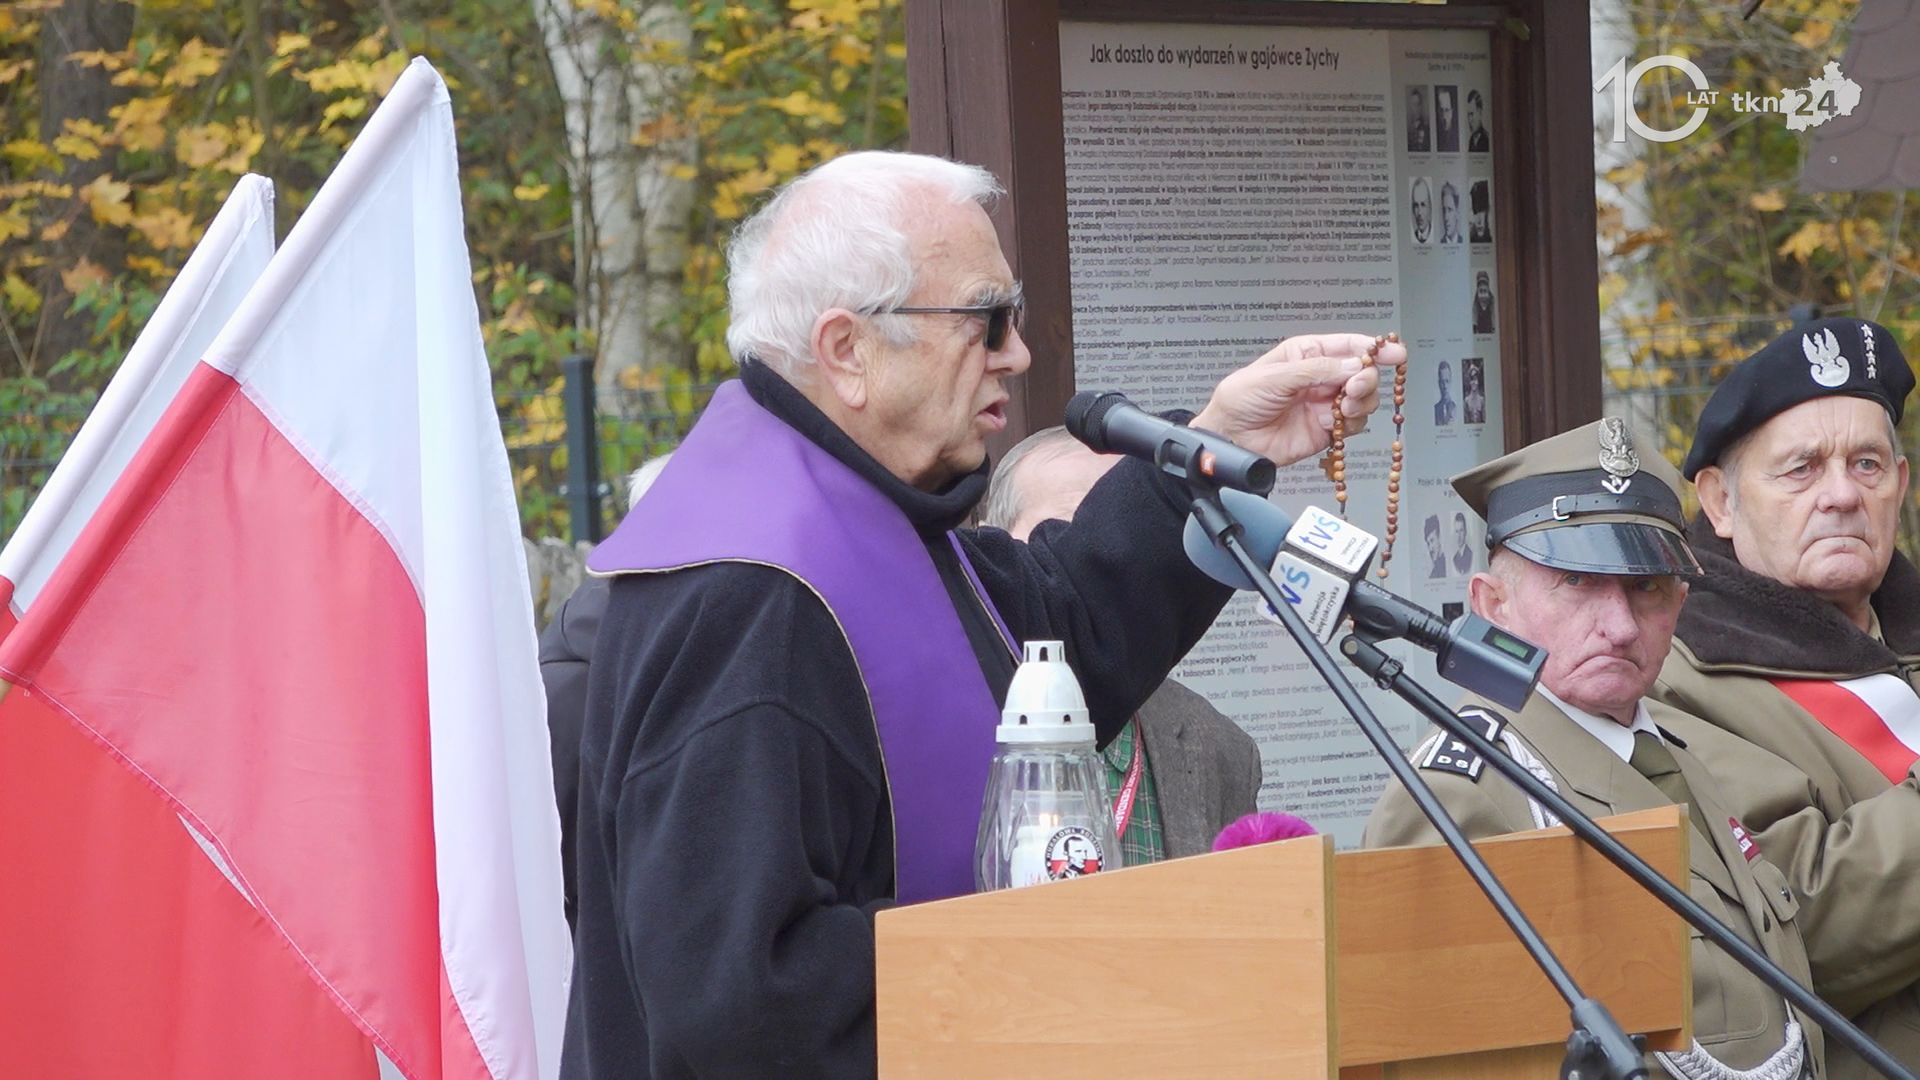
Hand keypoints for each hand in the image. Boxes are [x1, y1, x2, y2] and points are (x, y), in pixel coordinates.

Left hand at [1189, 333, 1407, 466]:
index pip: (1347, 345)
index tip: (1393, 353)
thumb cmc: (1239, 400)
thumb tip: (1352, 366)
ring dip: (1361, 401)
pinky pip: (1354, 424)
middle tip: (1356, 386)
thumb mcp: (1273, 376)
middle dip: (1366, 377)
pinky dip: (1351, 424)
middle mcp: (1320, 377)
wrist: (1230, 439)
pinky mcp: (1326, 429)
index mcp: (1306, 354)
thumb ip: (1315, 370)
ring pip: (1363, 398)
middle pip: (1361, 372)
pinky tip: (1333, 423)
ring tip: (1344, 407)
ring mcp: (1324, 403)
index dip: (1372, 348)